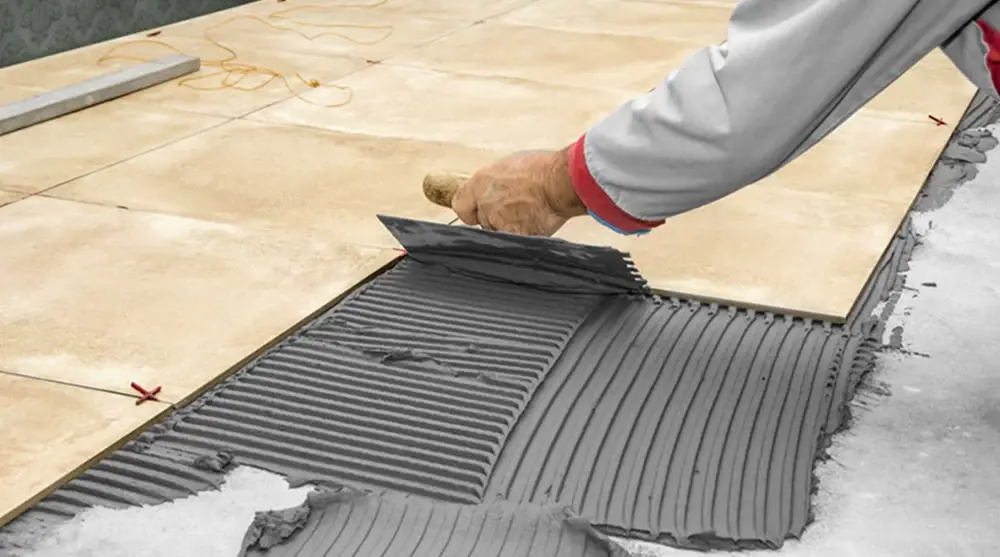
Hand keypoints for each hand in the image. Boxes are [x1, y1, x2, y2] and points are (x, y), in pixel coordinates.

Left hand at [451, 147, 587, 236]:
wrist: (560, 182)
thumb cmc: (542, 168)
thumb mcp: (510, 165)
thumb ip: (495, 182)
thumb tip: (494, 190)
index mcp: (480, 182)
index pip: (460, 205)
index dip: (470, 210)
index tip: (477, 212)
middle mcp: (485, 203)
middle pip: (482, 221)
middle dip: (495, 219)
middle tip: (515, 210)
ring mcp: (497, 221)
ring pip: (498, 233)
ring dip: (510, 229)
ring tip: (530, 215)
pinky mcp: (513, 236)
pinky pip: (514, 242)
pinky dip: (524, 237)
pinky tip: (535, 225)